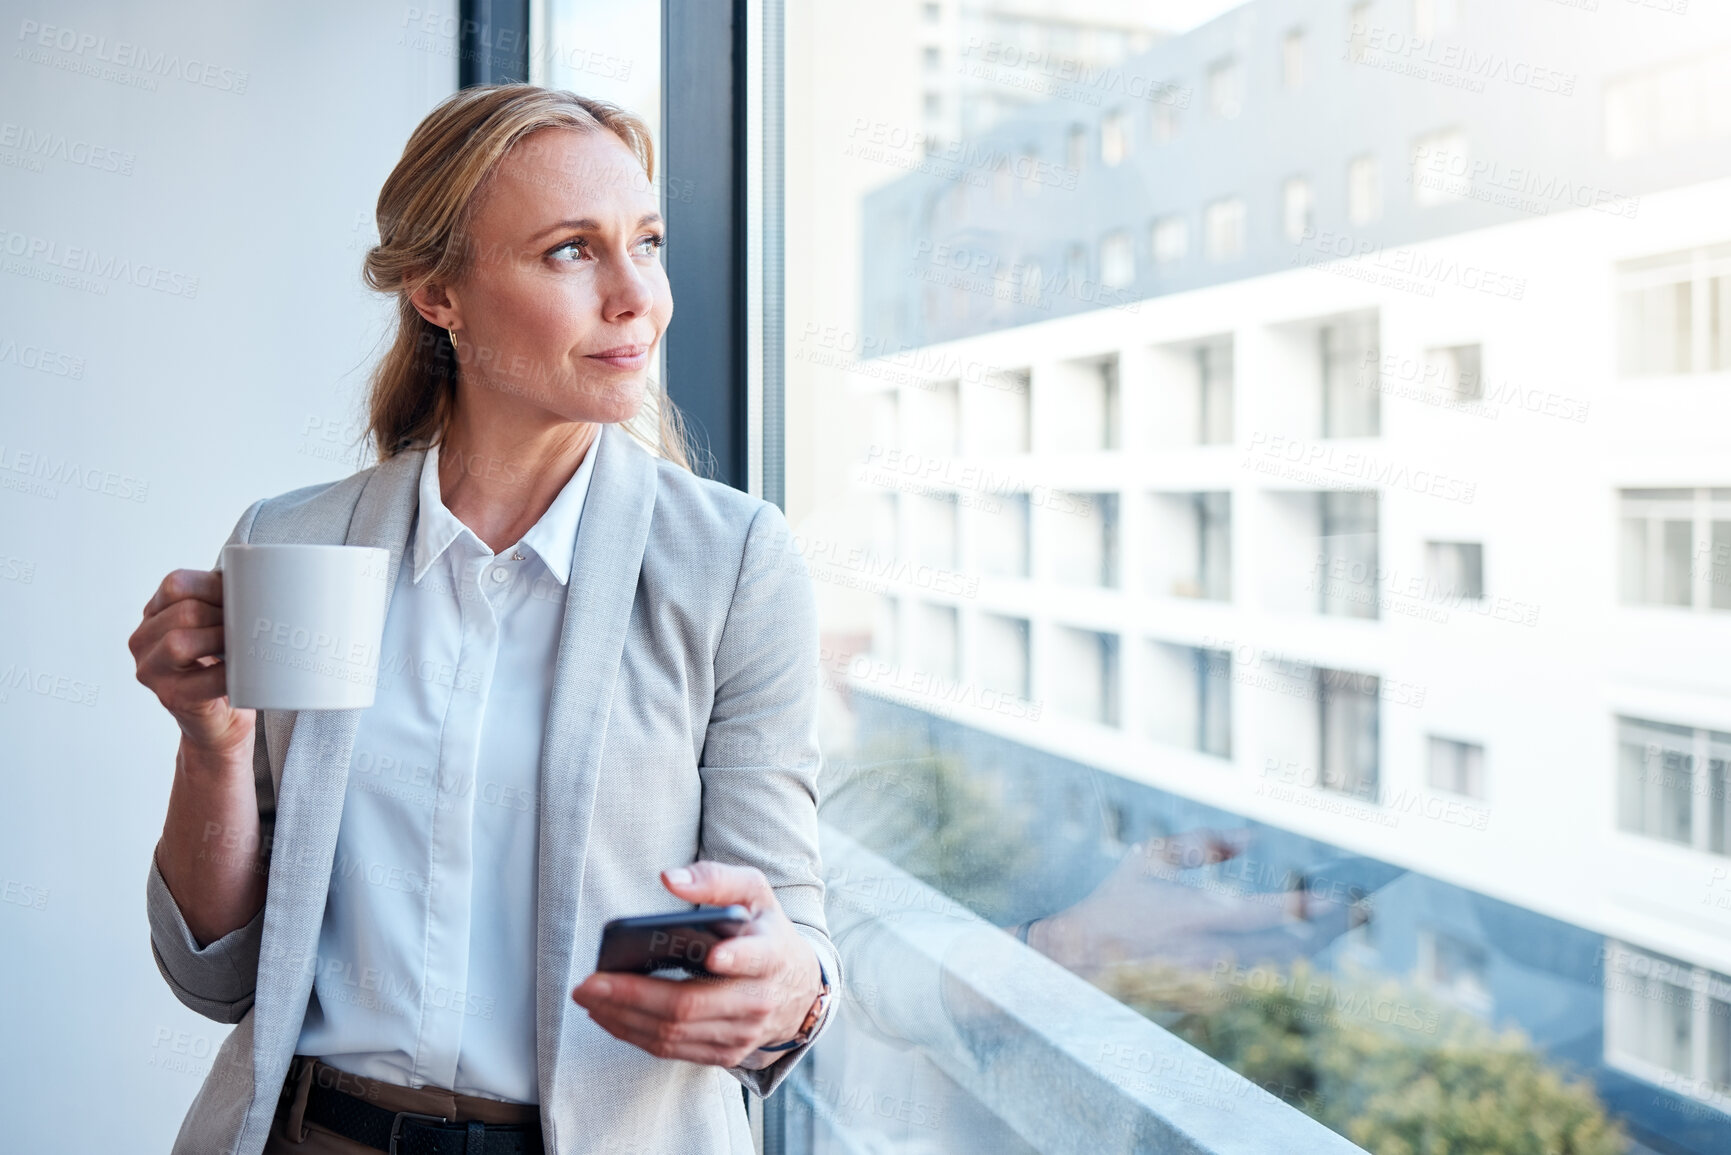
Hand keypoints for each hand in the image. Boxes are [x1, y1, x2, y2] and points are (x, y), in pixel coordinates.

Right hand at [129, 568, 253, 757]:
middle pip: (183, 612)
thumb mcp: (218, 625)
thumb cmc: (224, 665)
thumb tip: (267, 573)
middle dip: (223, 614)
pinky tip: (245, 671)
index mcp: (155, 614)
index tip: (244, 593)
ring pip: (179, 643)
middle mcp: (143, 640)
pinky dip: (229, 673)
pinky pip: (202, 679)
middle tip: (251, 623)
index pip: (176, 584)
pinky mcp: (170, 697)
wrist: (221, 721)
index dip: (213, 584)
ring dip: (221, 639)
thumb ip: (226, 600)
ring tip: (244, 644)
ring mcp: (151, 670)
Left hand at [572, 862, 823, 1067]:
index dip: (734, 958)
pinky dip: (634, 1034)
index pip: (755, 959)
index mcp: (771, 955)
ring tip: (588, 997)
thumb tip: (669, 879)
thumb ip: (716, 879)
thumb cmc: (765, 931)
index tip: (711, 954)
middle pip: (690, 1005)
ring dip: (623, 1018)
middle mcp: (758, 1001)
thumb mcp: (754, 893)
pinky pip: (672, 1050)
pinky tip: (608, 1015)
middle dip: (633, 996)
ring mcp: (742, 1034)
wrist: (796, 988)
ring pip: (674, 1034)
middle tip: (588, 982)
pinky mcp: (725, 1054)